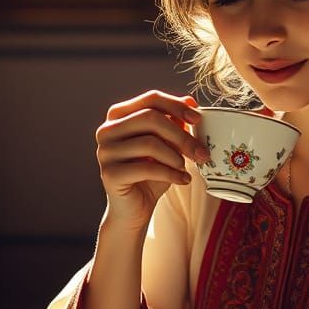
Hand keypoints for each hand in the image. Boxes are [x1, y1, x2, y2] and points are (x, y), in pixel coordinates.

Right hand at [96, 91, 210, 230]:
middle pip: (150, 118)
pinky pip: (147, 168)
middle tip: (202, 152)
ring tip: (185, 168)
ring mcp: (105, 151)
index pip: (151, 99)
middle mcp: (107, 130)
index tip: (198, 118)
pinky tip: (183, 180)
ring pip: (149, 143)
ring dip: (176, 157)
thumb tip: (190, 101)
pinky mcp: (110, 174)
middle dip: (181, 135)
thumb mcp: (166, 145)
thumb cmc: (151, 173)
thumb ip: (174, 123)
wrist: (134, 209)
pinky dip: (171, 174)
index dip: (177, 106)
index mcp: (119, 115)